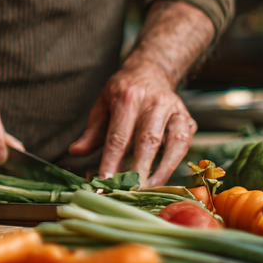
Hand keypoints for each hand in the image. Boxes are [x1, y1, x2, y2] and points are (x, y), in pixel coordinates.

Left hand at [68, 66, 196, 185]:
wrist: (151, 71)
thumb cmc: (123, 92)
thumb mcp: (103, 104)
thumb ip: (91, 131)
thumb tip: (75, 151)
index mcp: (127, 98)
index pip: (118, 135)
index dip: (112, 160)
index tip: (106, 180)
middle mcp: (154, 102)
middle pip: (148, 140)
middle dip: (140, 168)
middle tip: (131, 191)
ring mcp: (174, 109)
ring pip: (173, 142)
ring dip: (162, 169)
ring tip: (150, 189)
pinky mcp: (188, 118)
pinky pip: (185, 143)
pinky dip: (176, 162)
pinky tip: (164, 177)